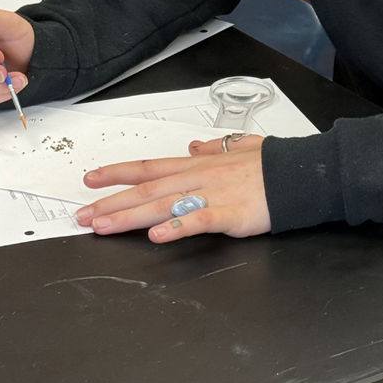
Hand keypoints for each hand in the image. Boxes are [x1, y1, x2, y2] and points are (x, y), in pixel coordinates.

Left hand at [75, 134, 268, 241]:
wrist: (300, 173)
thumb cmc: (271, 163)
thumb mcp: (239, 147)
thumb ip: (214, 148)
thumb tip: (194, 146)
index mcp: (198, 164)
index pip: (149, 167)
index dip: (117, 173)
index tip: (90, 180)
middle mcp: (198, 177)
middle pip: (146, 189)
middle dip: (111, 203)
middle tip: (82, 216)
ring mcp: (212, 195)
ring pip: (162, 205)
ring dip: (130, 217)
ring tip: (103, 226)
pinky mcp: (230, 214)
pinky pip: (198, 221)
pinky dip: (176, 228)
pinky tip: (157, 236)